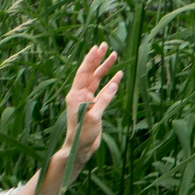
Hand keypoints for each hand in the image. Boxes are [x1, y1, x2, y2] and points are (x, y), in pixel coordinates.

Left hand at [58, 43, 121, 172]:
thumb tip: (115, 84)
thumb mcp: (93, 117)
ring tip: (114, 56)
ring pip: (97, 80)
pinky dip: (110, 83)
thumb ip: (104, 100)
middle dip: (97, 59)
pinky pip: (104, 91)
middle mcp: (80, 94)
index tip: (97, 48)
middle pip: (90, 72)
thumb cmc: (82, 134)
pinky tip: (118, 76)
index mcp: (76, 95)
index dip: (90, 60)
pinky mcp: (95, 106)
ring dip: (105, 69)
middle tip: (105, 45)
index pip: (83, 73)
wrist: (80, 148)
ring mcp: (87, 100)